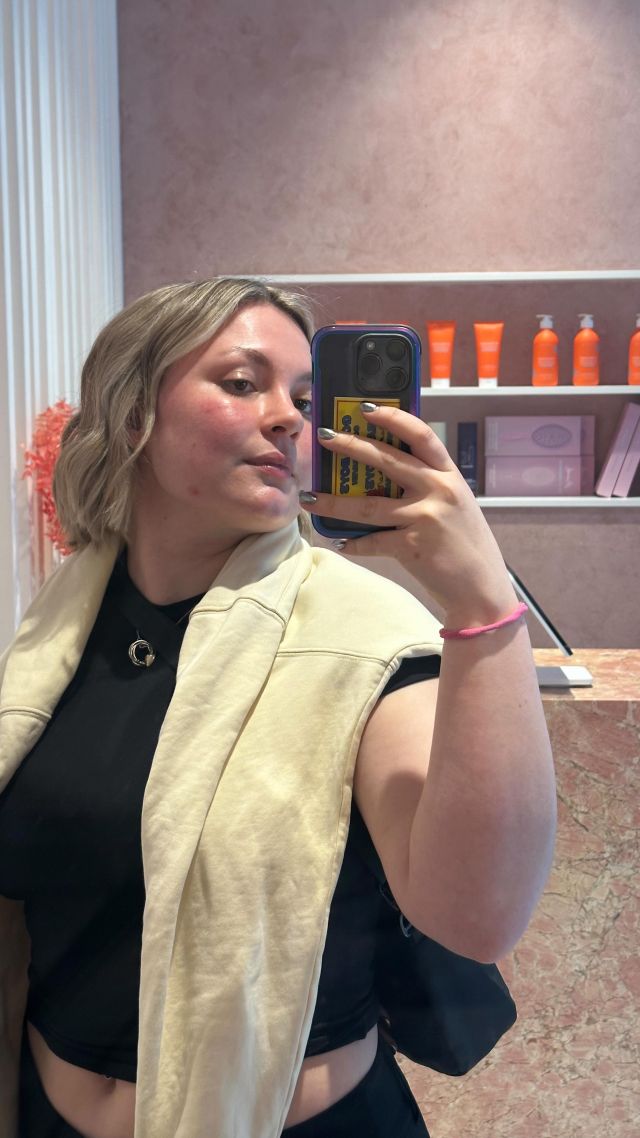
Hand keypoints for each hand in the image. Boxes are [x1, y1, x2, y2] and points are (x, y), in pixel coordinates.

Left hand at [299, 403, 518, 625]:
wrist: (482, 589)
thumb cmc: (466, 545)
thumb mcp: (455, 504)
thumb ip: (428, 485)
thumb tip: (382, 472)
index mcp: (449, 476)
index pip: (420, 435)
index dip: (393, 418)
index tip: (366, 408)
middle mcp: (438, 491)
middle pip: (386, 460)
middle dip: (350, 445)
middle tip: (324, 436)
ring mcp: (425, 518)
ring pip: (366, 505)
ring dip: (332, 502)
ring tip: (308, 497)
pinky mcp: (412, 547)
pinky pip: (372, 541)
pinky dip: (353, 544)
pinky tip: (339, 541)